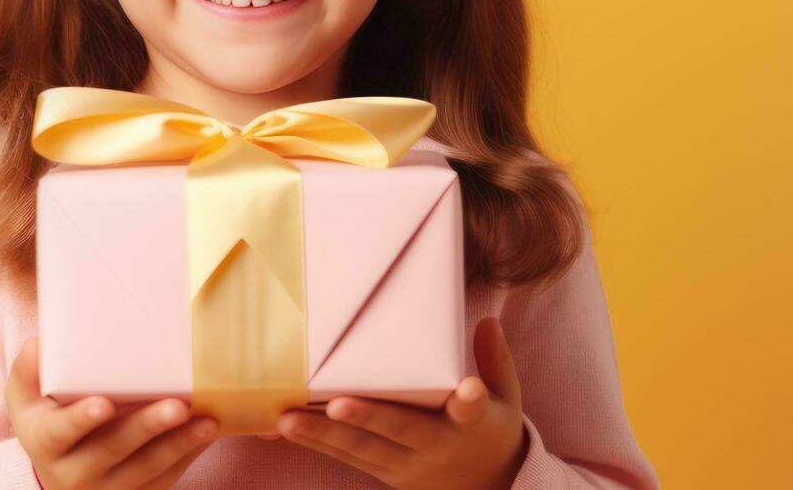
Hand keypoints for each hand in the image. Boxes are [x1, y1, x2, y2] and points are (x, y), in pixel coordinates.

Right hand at [5, 336, 221, 489]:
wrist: (58, 475)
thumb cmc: (45, 423)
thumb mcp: (23, 401)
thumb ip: (27, 371)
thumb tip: (40, 343)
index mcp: (44, 443)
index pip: (61, 433)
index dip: (81, 419)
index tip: (103, 403)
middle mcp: (73, 473)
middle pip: (112, 450)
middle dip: (147, 428)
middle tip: (177, 406)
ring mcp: (107, 489)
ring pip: (146, 469)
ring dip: (179, 444)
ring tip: (206, 421)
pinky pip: (164, 479)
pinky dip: (187, 455)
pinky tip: (206, 433)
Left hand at [276, 316, 528, 489]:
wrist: (488, 487)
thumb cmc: (490, 430)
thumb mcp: (506, 397)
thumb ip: (496, 360)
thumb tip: (487, 320)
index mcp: (472, 425)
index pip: (472, 412)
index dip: (469, 401)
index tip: (468, 388)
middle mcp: (437, 446)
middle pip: (401, 430)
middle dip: (368, 418)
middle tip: (338, 405)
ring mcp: (407, 465)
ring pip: (363, 449)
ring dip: (324, 435)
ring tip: (289, 420)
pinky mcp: (385, 473)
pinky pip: (348, 458)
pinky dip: (318, 444)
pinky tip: (286, 429)